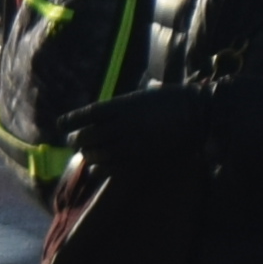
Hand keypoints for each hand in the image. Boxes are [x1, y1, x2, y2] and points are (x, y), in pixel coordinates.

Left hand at [60, 88, 216, 173]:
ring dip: (88, 155)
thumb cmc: (176, 99)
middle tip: (77, 141)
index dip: (71, 120)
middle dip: (78, 140)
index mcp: (123, 104)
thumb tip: (111, 109)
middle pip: (85, 136)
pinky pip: (108, 168)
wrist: (200, 114)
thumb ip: (127, 104)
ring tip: (89, 154)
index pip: (86, 114)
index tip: (62, 125)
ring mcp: (129, 141)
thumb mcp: (149, 94)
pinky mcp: (137, 158)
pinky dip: (98, 169)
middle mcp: (122, 123)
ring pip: (94, 154)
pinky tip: (97, 168)